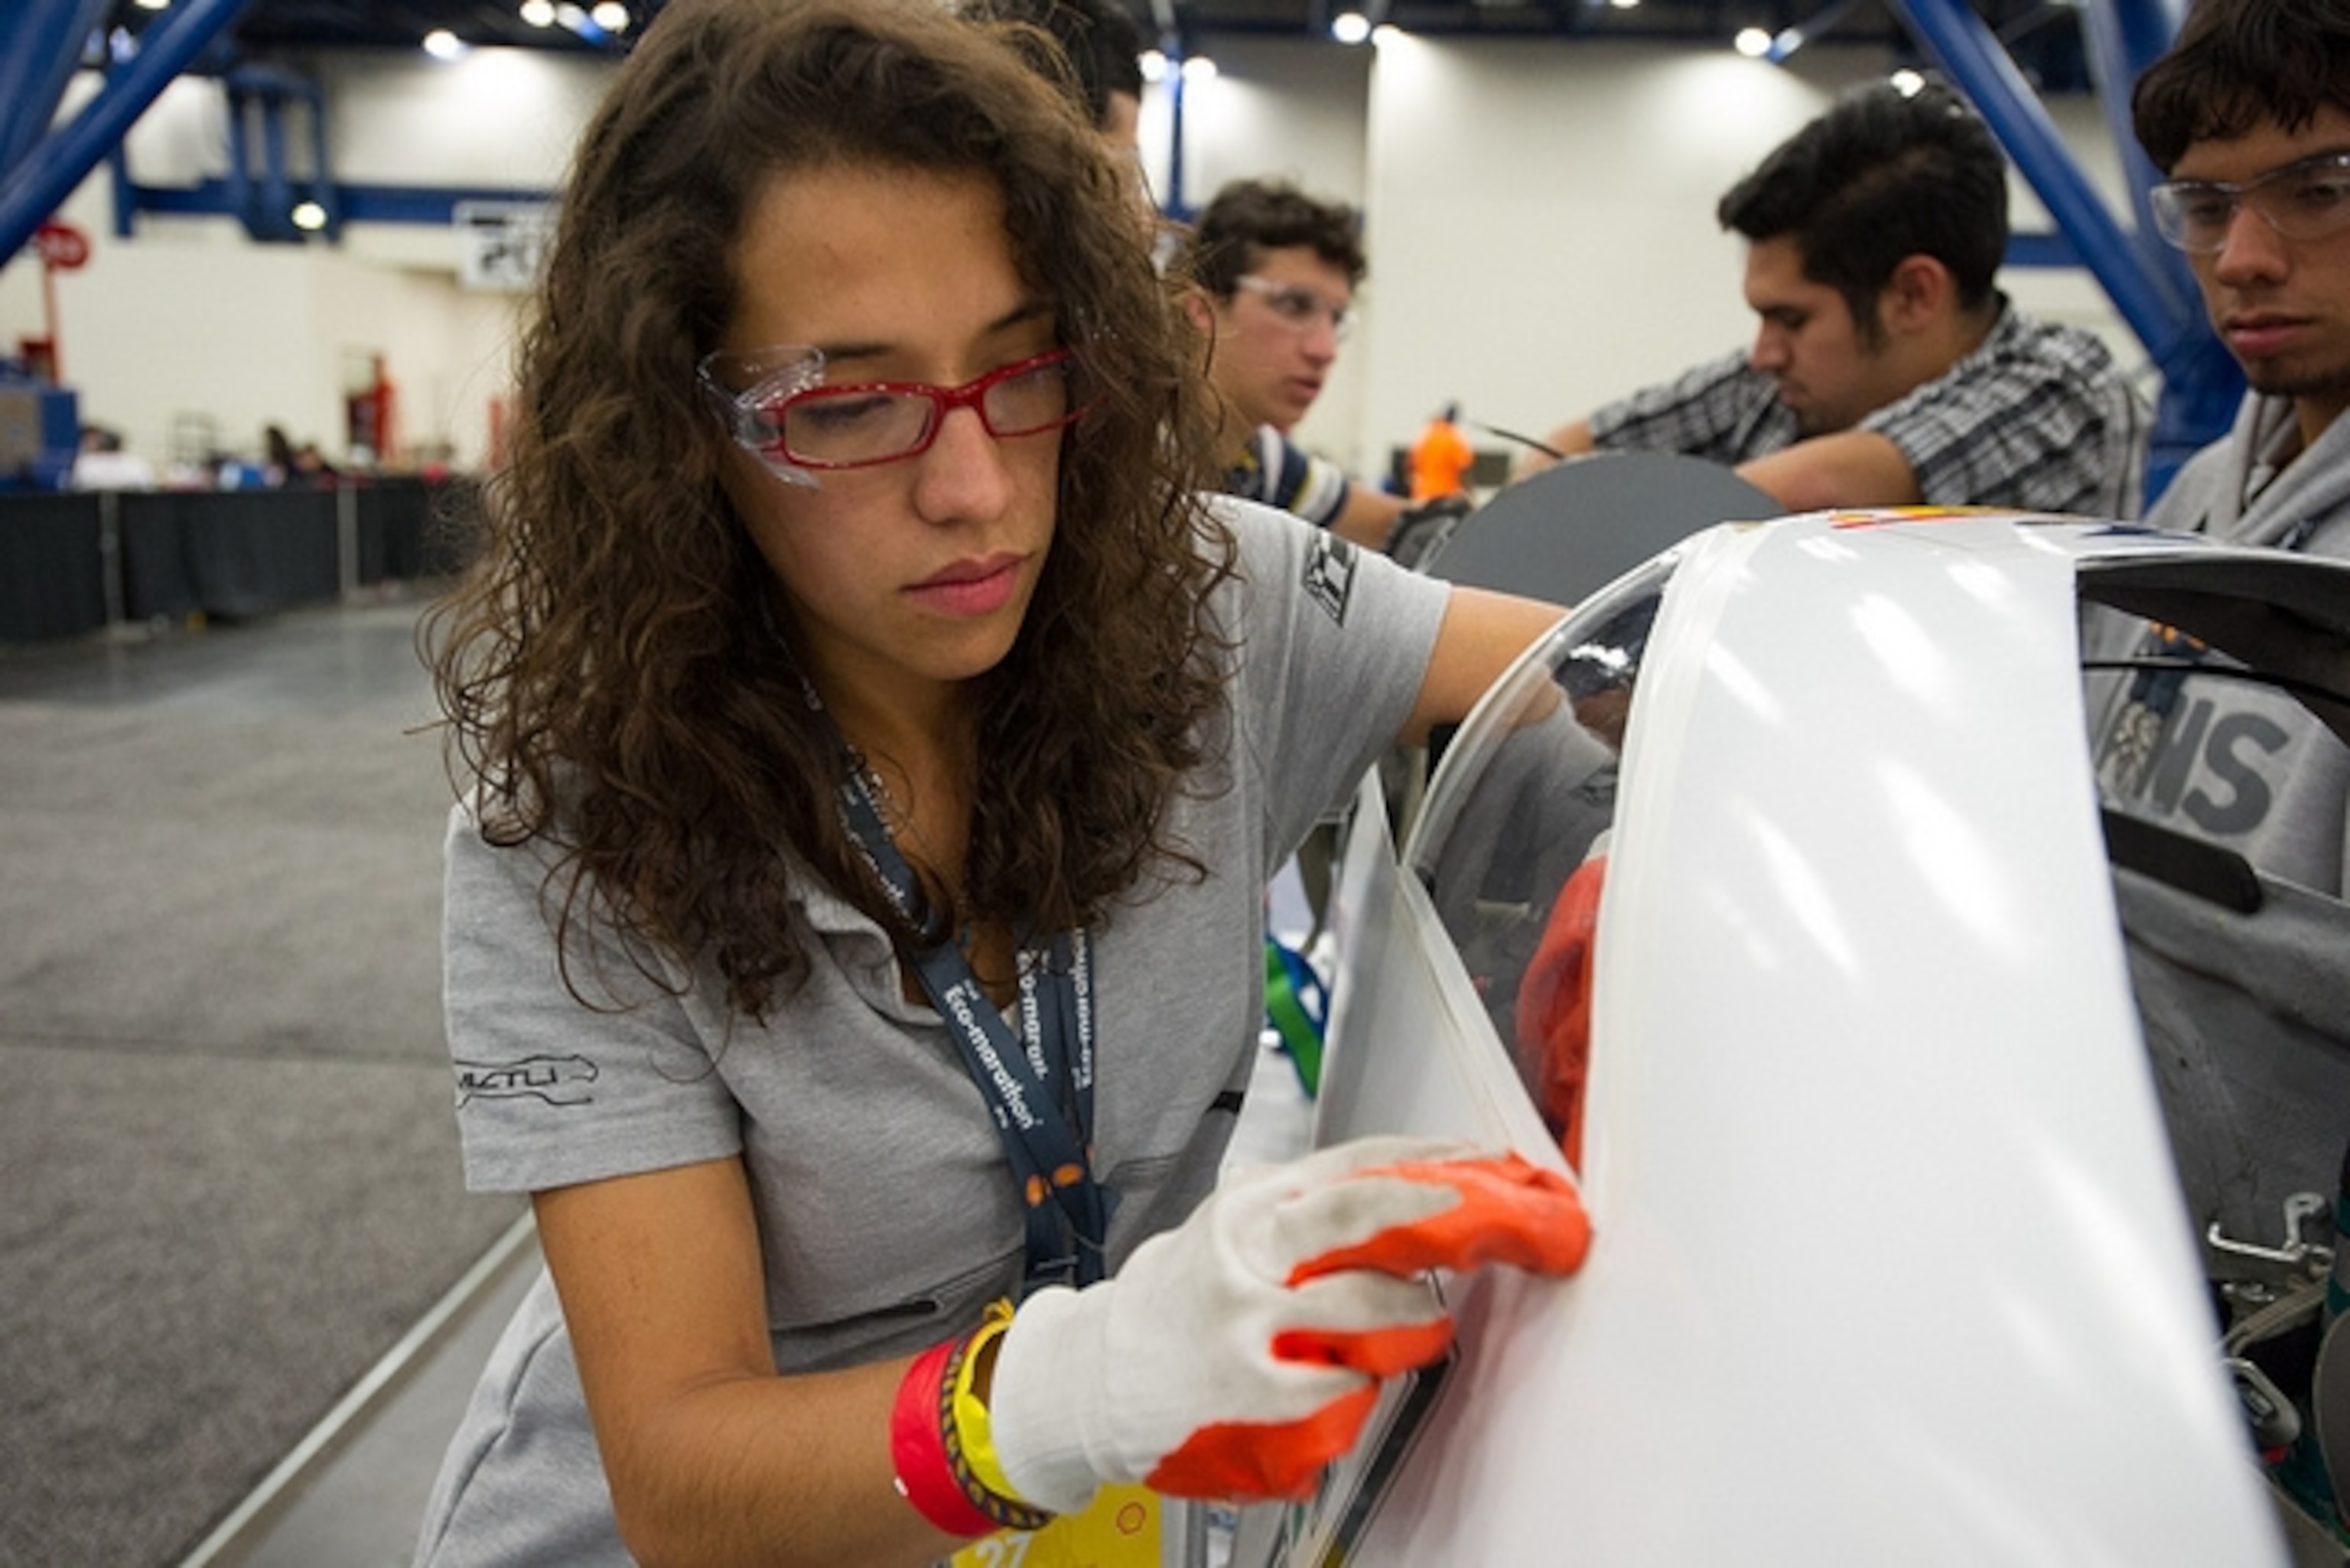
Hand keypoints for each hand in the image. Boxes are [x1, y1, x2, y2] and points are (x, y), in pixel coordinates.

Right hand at [988, 1135, 1590, 1511]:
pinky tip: (1330, 1387)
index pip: (1360, 1166)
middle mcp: (1252, 1255)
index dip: (1440, 1162)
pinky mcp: (1256, 1397)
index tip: (1500, 1166)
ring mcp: (1252, 1326)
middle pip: (1371, 1216)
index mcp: (1254, 1207)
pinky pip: (1346, 1394)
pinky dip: (1355, 1395)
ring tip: (1410, 1332)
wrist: (1090, 1380)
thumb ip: (1316, 1208)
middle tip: (1525, 1226)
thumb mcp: (1237, 1227)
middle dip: (1458, 1216)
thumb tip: (1421, 1181)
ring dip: (1415, 1328)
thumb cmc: (1178, 1303)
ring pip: (1379, 1315)